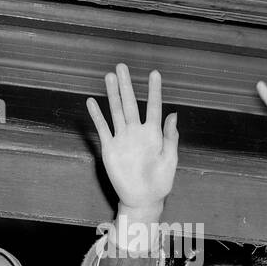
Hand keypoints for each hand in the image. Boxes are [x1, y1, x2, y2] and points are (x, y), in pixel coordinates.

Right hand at [87, 63, 178, 217]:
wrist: (143, 199)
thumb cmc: (160, 181)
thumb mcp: (170, 159)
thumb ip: (170, 137)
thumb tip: (173, 115)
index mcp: (153, 133)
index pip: (153, 107)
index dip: (154, 91)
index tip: (154, 73)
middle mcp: (136, 132)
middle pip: (130, 104)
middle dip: (126, 85)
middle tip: (122, 66)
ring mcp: (122, 139)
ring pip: (116, 112)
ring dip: (112, 94)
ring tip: (109, 77)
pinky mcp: (110, 148)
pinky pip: (102, 129)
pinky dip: (97, 116)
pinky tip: (92, 102)